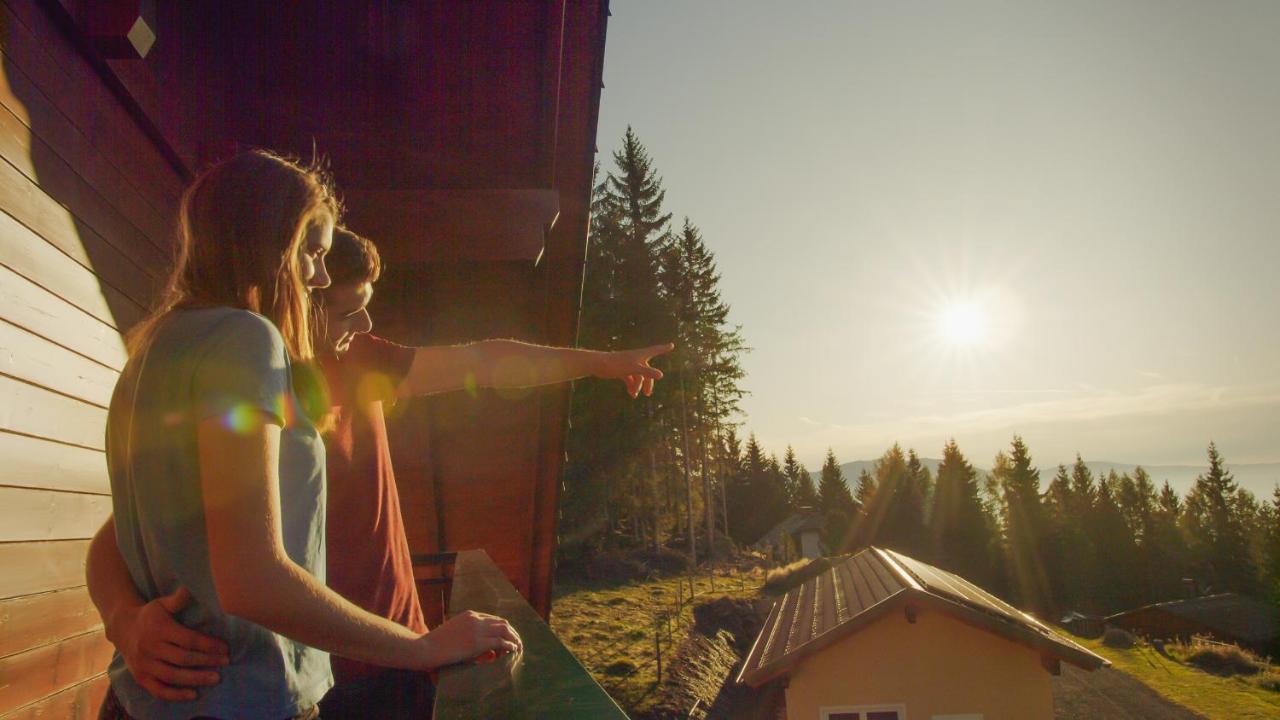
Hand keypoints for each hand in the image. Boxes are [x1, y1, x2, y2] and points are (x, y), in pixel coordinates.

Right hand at [108, 587, 229, 701]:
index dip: (208, 645)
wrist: (122, 628)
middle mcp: (151, 648)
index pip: (188, 640)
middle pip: (183, 659)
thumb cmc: (150, 615)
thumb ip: (178, 599)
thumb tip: (192, 587)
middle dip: (207, 661)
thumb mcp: (162, 603)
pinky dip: (175, 695)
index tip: (225, 648)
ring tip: (215, 678)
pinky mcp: (140, 678)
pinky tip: (193, 694)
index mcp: (159, 629)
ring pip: (172, 676)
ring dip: (195, 679)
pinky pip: (158, 690)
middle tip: (226, 663)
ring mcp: (144, 665)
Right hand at [418, 610, 521, 667]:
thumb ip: (465, 631)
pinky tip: (512, 650)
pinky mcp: (478, 643)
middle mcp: (476, 619)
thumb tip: (473, 641)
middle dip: (511, 632)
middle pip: (502, 622)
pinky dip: (510, 645)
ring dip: (514, 638)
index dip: (501, 628)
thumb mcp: (452, 630)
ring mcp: (477, 630)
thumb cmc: (435, 642)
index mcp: (469, 614)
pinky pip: (501, 642)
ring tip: (517, 646)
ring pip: (504, 630)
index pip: (493, 618)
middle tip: (516, 641)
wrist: (426, 648)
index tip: (505, 637)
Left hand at [593, 343, 673, 398]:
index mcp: (640, 355)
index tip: (672, 345)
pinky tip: (631, 393)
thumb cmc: (617, 364)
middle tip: (648, 394)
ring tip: (634, 396)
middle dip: (648, 382)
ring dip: (637, 386)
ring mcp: (628, 364)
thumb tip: (661, 375)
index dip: (664, 348)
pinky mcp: (622, 370)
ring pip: (638, 376)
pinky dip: (631, 386)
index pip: (655, 350)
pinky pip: (630, 378)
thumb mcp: (634, 369)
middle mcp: (636, 358)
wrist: (598, 365)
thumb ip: (648, 372)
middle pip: (647, 370)